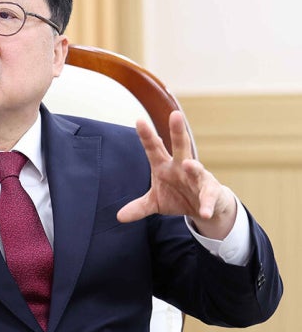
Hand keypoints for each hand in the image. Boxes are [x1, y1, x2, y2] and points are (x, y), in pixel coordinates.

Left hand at [116, 110, 236, 238]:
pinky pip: (208, 197)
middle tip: (175, 115)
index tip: (139, 120)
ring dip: (194, 167)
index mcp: (164, 166)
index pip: (154, 148)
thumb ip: (139, 207)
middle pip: (180, 146)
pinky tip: (204, 211)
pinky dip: (206, 204)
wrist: (204, 208)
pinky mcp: (211, 191)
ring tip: (190, 165)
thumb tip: (119, 216)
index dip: (147, 136)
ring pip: (196, 168)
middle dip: (177, 132)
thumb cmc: (177, 197)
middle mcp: (181, 166)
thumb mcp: (155, 203)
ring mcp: (197, 177)